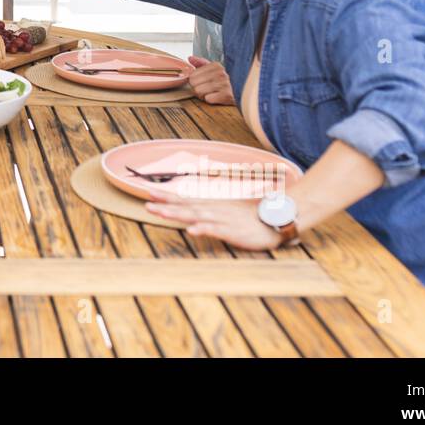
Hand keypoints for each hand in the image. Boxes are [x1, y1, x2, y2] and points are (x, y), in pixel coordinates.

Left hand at [142, 189, 281, 250]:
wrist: (277, 216)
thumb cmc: (253, 216)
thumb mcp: (229, 212)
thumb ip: (212, 213)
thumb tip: (194, 215)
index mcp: (213, 205)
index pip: (186, 200)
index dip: (167, 197)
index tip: (149, 193)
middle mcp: (214, 210)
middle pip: (186, 206)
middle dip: (166, 205)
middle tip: (146, 204)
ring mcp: (223, 219)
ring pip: (196, 216)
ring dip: (178, 214)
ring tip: (160, 212)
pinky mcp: (233, 231)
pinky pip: (216, 230)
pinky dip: (203, 229)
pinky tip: (192, 230)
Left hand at [188, 55, 234, 105]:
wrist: (247, 92)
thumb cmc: (229, 81)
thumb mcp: (217, 69)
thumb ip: (202, 63)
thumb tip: (190, 58)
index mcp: (216, 66)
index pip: (192, 75)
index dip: (196, 81)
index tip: (203, 82)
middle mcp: (220, 73)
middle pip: (193, 83)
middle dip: (198, 88)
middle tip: (207, 89)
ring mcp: (224, 84)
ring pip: (199, 91)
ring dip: (204, 95)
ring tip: (212, 93)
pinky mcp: (227, 95)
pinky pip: (208, 99)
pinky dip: (211, 100)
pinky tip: (217, 97)